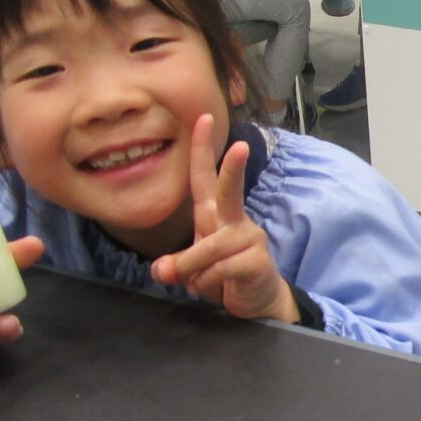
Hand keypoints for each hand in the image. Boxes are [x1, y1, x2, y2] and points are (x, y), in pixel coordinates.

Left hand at [150, 114, 298, 323]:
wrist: (258, 302)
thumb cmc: (224, 276)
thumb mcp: (193, 268)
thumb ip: (177, 264)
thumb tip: (163, 271)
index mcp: (216, 214)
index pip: (206, 177)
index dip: (203, 148)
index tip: (203, 118)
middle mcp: (234, 220)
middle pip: (230, 191)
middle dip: (234, 169)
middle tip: (241, 147)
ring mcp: (249, 238)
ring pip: (210, 248)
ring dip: (193, 270)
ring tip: (195, 284)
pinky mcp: (257, 260)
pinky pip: (219, 270)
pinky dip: (207, 285)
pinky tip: (217, 289)